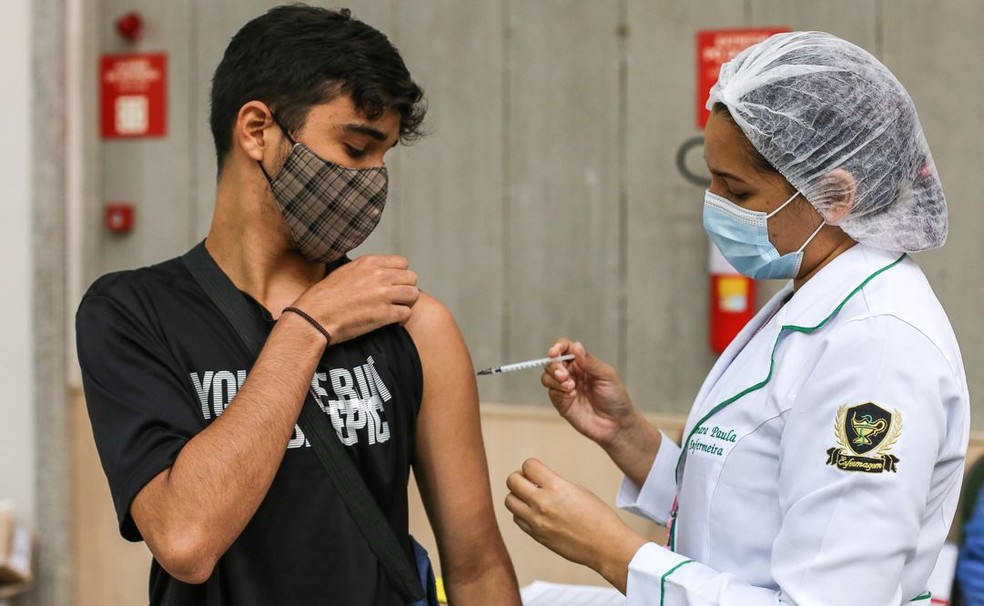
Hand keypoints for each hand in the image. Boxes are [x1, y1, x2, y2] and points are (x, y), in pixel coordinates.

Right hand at [292, 255, 418, 343]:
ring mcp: (384, 294)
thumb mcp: (345, 271)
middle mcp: (380, 275)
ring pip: (413, 295)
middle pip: (412, 278)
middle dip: (406, 289)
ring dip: (406, 304)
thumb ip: (366, 269)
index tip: (394, 284)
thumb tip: (379, 272)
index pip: (403, 263)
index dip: (400, 275)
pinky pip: (406, 314)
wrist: (315, 317)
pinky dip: (401, 320)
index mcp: (370, 262)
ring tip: (395, 310)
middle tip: (397, 299)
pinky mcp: (385, 314)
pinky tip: (392, 322)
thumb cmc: (324, 297)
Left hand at [505, 458, 645, 587]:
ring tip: (531, 498)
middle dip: (519, 478)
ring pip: (509, 501)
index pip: (528, 466)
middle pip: (512, 481)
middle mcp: (542, 503)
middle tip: (529, 482)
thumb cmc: (598, 517)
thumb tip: (539, 481)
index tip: (537, 471)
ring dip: (518, 496)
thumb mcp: (578, 490)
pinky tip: (535, 513)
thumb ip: (555, 484)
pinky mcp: (536, 535)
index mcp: (556, 487)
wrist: (605, 546)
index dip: (531, 466)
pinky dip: (522, 513)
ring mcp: (537, 521)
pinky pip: (518, 519)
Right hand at [541, 339, 634, 447]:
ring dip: (554, 378)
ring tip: (570, 386)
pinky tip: (571, 395)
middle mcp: (572, 374)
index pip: (566, 349)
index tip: (555, 352)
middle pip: (552, 362)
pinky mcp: (561, 403)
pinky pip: (551, 392)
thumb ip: (590, 362)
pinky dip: (558, 391)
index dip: (558, 347)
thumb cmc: (616, 398)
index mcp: (583, 363)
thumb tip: (576, 346)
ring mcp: (565, 388)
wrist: (616, 424)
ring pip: (547, 376)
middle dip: (554, 366)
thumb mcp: (607, 376)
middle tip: (564, 375)